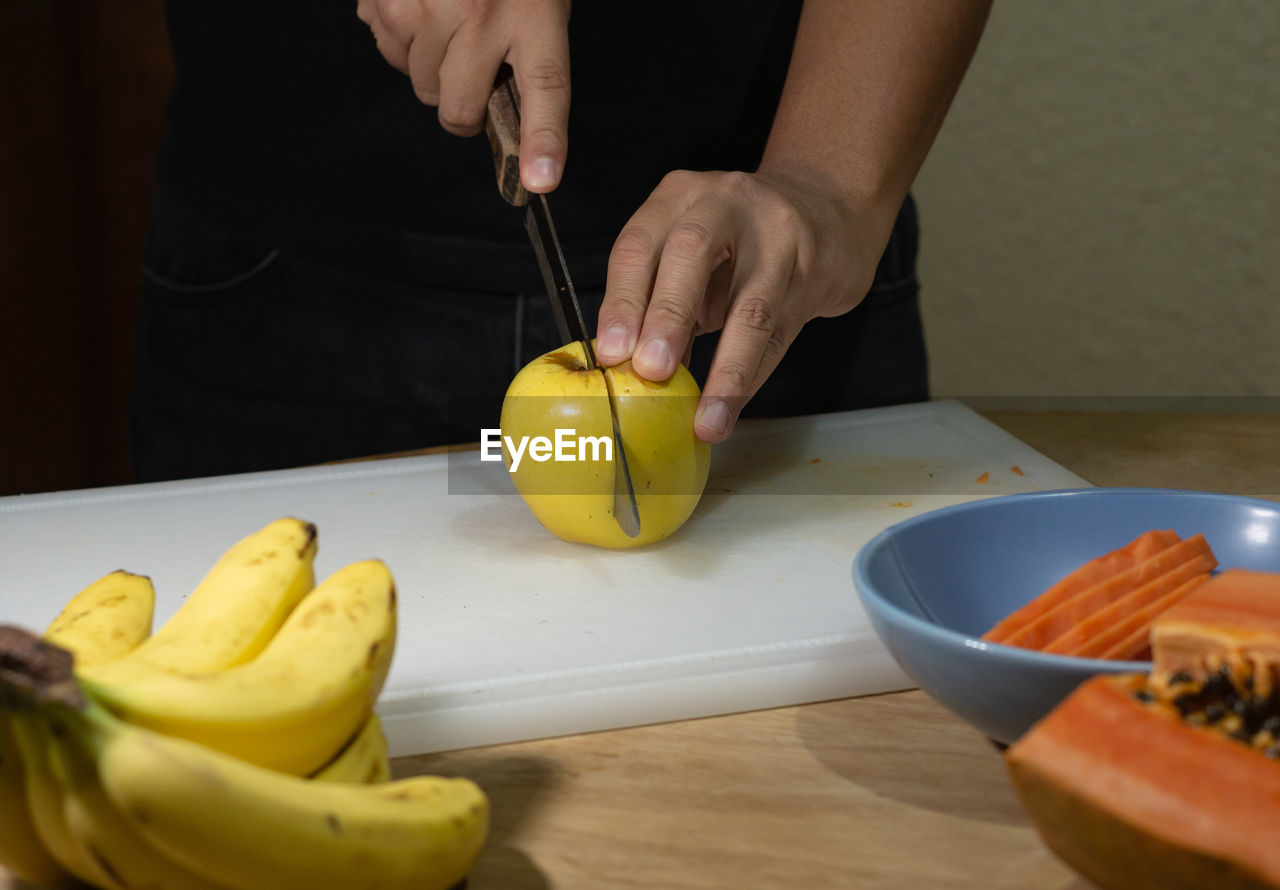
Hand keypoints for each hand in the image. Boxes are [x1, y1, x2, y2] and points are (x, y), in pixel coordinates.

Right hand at [355, 0, 571, 191]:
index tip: (538, 180)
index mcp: (535, 17)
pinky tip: (420, 4)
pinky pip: (385, 47)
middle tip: (470, 67)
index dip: (543, 140)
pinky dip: (398, 36)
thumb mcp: (537, 5)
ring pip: (417, 81)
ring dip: (428, 64)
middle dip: (459, 102)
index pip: (545, 89)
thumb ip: (524, 60)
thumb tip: (498, 127)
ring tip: (446, 19)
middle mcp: (482, 13)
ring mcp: (429, 4)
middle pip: (455, 108)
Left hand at [594, 167, 897, 443]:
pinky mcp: (814, 272)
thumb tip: (630, 370)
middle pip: (692, 255)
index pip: (640, 245)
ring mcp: (777, 237)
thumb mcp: (691, 253)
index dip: (622, 301)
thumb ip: (660, 300)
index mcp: (679, 197)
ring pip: (750, 307)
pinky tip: (732, 406)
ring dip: (725, 370)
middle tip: (650, 370)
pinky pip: (778, 334)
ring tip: (706, 418)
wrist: (828, 208)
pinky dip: (751, 376)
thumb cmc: (740, 239)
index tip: (611, 352)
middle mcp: (727, 204)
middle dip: (667, 317)